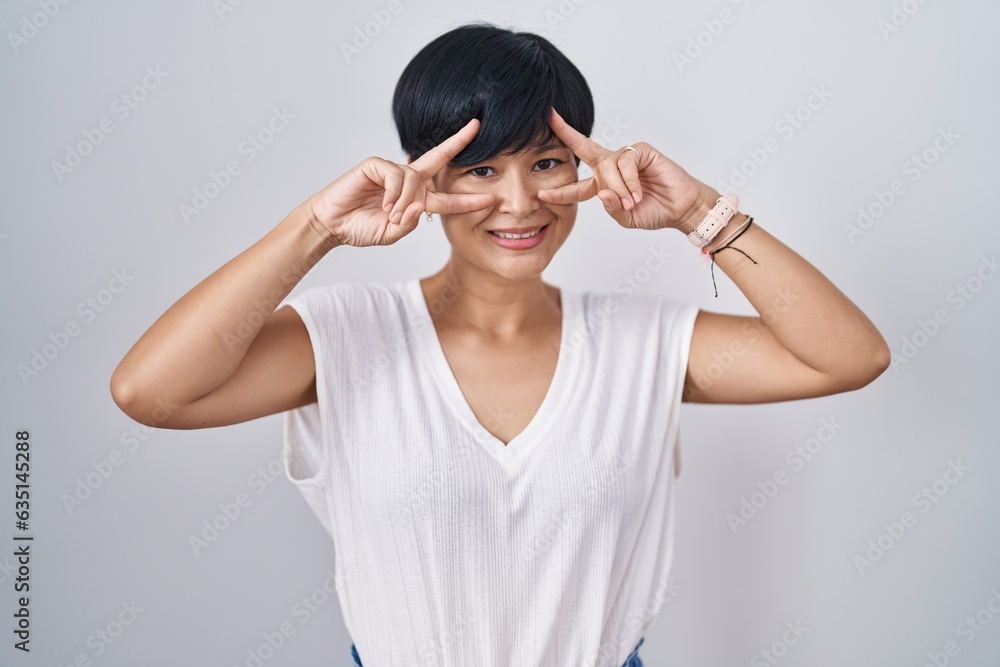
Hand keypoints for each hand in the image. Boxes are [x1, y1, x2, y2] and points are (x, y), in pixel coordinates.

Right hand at [305, 118, 494, 246]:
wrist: (332, 224)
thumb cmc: (360, 227)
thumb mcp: (392, 233)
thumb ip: (410, 223)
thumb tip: (421, 205)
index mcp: (414, 198)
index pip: (445, 197)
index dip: (467, 199)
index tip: (489, 198)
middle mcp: (407, 180)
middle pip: (438, 159)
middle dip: (458, 142)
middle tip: (476, 127)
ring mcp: (391, 170)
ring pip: (414, 179)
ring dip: (406, 201)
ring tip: (392, 215)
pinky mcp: (375, 164)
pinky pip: (396, 175)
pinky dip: (394, 193)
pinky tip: (384, 204)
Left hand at [537, 107, 711, 232]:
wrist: (681, 209)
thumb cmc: (655, 211)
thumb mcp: (626, 218)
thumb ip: (611, 209)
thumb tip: (603, 193)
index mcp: (604, 185)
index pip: (577, 185)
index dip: (559, 190)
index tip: (540, 192)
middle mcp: (612, 167)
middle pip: (584, 150)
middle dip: (566, 133)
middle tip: (551, 118)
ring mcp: (626, 157)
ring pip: (607, 166)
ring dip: (617, 187)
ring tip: (631, 201)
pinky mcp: (642, 151)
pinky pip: (625, 162)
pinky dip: (629, 180)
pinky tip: (638, 192)